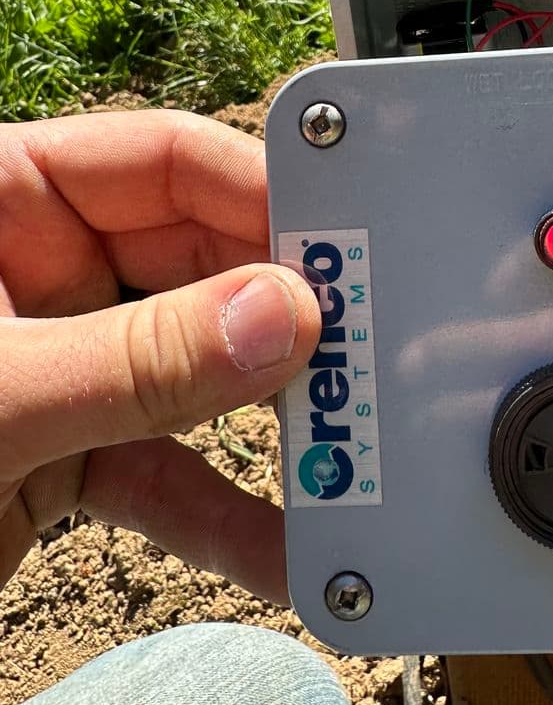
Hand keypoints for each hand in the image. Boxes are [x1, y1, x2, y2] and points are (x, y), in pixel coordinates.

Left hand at [0, 110, 319, 604]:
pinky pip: (161, 468)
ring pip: (191, 374)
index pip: (162, 161)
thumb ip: (138, 357)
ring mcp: (52, 363)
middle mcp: (31, 269)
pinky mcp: (55, 453)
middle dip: (280, 321)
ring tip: (346, 453)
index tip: (348, 245)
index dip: (261, 195)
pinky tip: (284, 543)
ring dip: (266, 424)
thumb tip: (282, 317)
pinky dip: (221, 508)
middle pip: (197, 266)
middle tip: (366, 360)